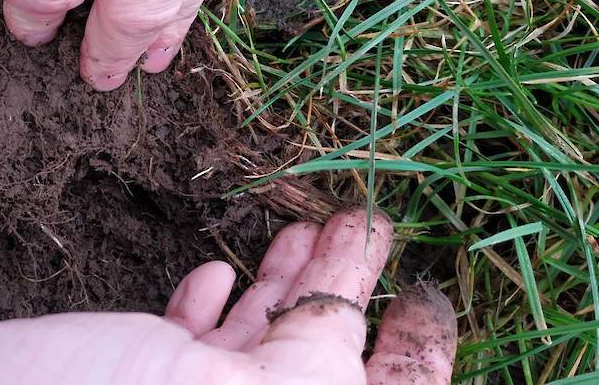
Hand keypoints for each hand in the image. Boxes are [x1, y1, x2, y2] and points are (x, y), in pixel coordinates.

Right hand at [0, 209, 456, 383]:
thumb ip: (310, 372)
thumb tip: (367, 333)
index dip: (409, 350)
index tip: (420, 287)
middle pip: (304, 375)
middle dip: (338, 303)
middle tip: (359, 228)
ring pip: (242, 362)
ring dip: (279, 298)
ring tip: (300, 238)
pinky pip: (178, 359)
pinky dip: (208, 317)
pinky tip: (216, 278)